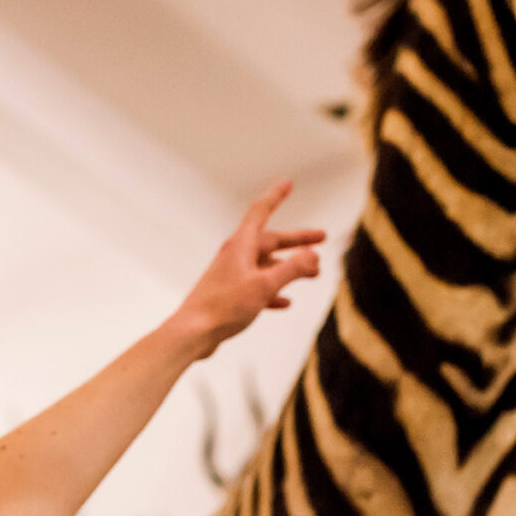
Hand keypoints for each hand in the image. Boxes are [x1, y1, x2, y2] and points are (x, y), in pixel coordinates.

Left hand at [168, 180, 326, 358]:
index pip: (261, 211)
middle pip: (271, 240)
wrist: (193, 332)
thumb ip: (292, 269)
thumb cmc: (224, 307)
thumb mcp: (265, 286)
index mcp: (241, 245)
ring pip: (266, 265)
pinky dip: (274, 290)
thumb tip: (314, 256)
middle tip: (322, 238)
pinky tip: (285, 302)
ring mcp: (231, 275)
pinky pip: (257, 286)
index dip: (276, 196)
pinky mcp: (229, 294)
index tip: (288, 183)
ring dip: (289, 267)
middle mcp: (235, 256)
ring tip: (313, 274)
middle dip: (298, 240)